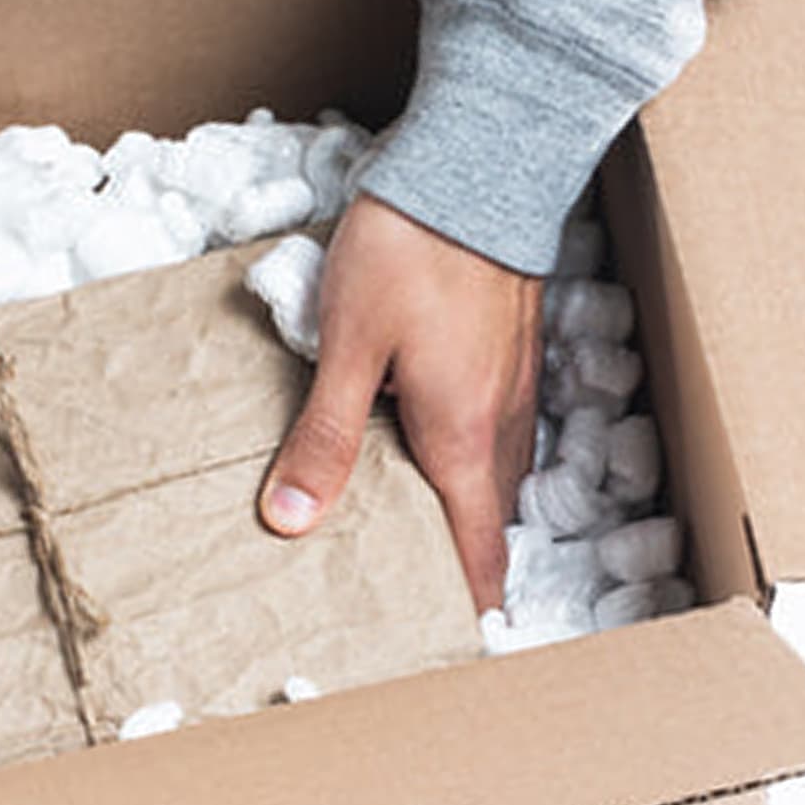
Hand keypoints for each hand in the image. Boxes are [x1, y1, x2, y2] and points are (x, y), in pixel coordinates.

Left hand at [258, 195, 542, 611]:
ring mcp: (513, 383)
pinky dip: (466, 459)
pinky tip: (426, 446)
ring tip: (412, 533)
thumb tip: (291, 521)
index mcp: (462, 438)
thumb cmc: (412, 248)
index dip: (465, 603)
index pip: (475, 550)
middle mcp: (501, 421)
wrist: (478, 159)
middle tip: (412, 596)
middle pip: (485, 520)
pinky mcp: (508, 348)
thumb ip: (324, 436)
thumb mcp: (348, 345)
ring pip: (492, 473)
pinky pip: (494, 428)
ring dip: (461, 510)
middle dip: (457, 563)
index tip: (450, 645)